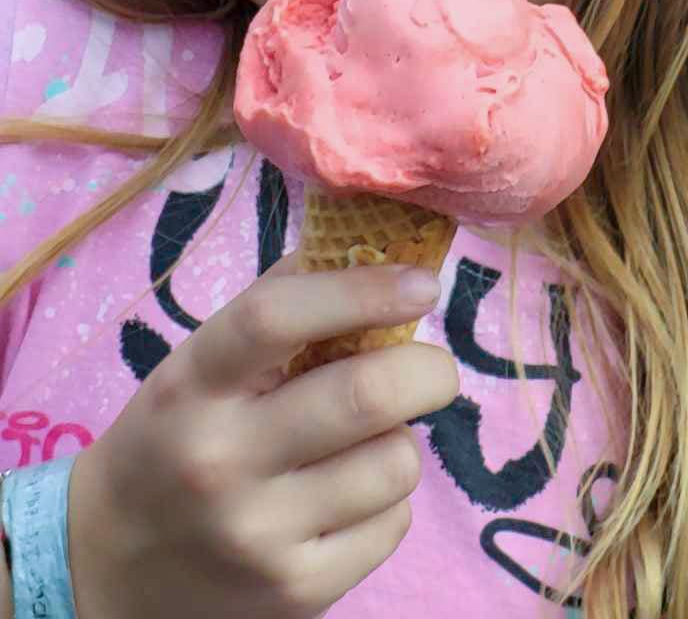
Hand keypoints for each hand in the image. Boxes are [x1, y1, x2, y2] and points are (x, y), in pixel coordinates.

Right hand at [69, 258, 459, 618]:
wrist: (109, 564)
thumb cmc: (179, 433)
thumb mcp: (202, 361)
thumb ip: (285, 300)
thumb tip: (382, 249)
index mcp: (194, 385)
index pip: (279, 317)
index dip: (363, 289)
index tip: (424, 283)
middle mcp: (220, 461)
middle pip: (365, 394)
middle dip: (428, 370)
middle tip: (432, 369)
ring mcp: (258, 535)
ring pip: (395, 461)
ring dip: (401, 439)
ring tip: (363, 442)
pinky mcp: (295, 592)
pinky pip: (393, 524)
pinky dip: (388, 501)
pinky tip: (346, 497)